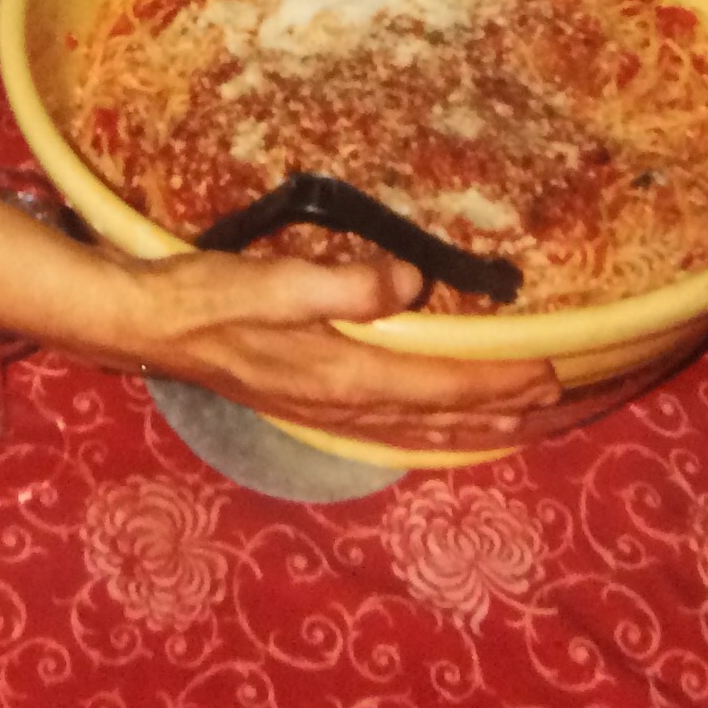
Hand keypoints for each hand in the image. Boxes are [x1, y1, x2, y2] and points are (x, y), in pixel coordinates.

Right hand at [88, 247, 561, 449]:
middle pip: (441, 416)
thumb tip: (409, 284)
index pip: (441, 383)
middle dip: (503, 411)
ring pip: (418, 428)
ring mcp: (326, 409)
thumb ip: (342, 285)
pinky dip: (431, 427)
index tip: (549, 369)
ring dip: (474, 425)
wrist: (147, 325)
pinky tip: (438, 422)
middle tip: (559, 401)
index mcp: (343, 375)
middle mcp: (344, 403)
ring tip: (520, 421)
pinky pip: (392, 426)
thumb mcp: (272, 279)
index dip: (498, 379)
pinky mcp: (310, 401)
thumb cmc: (207, 296)